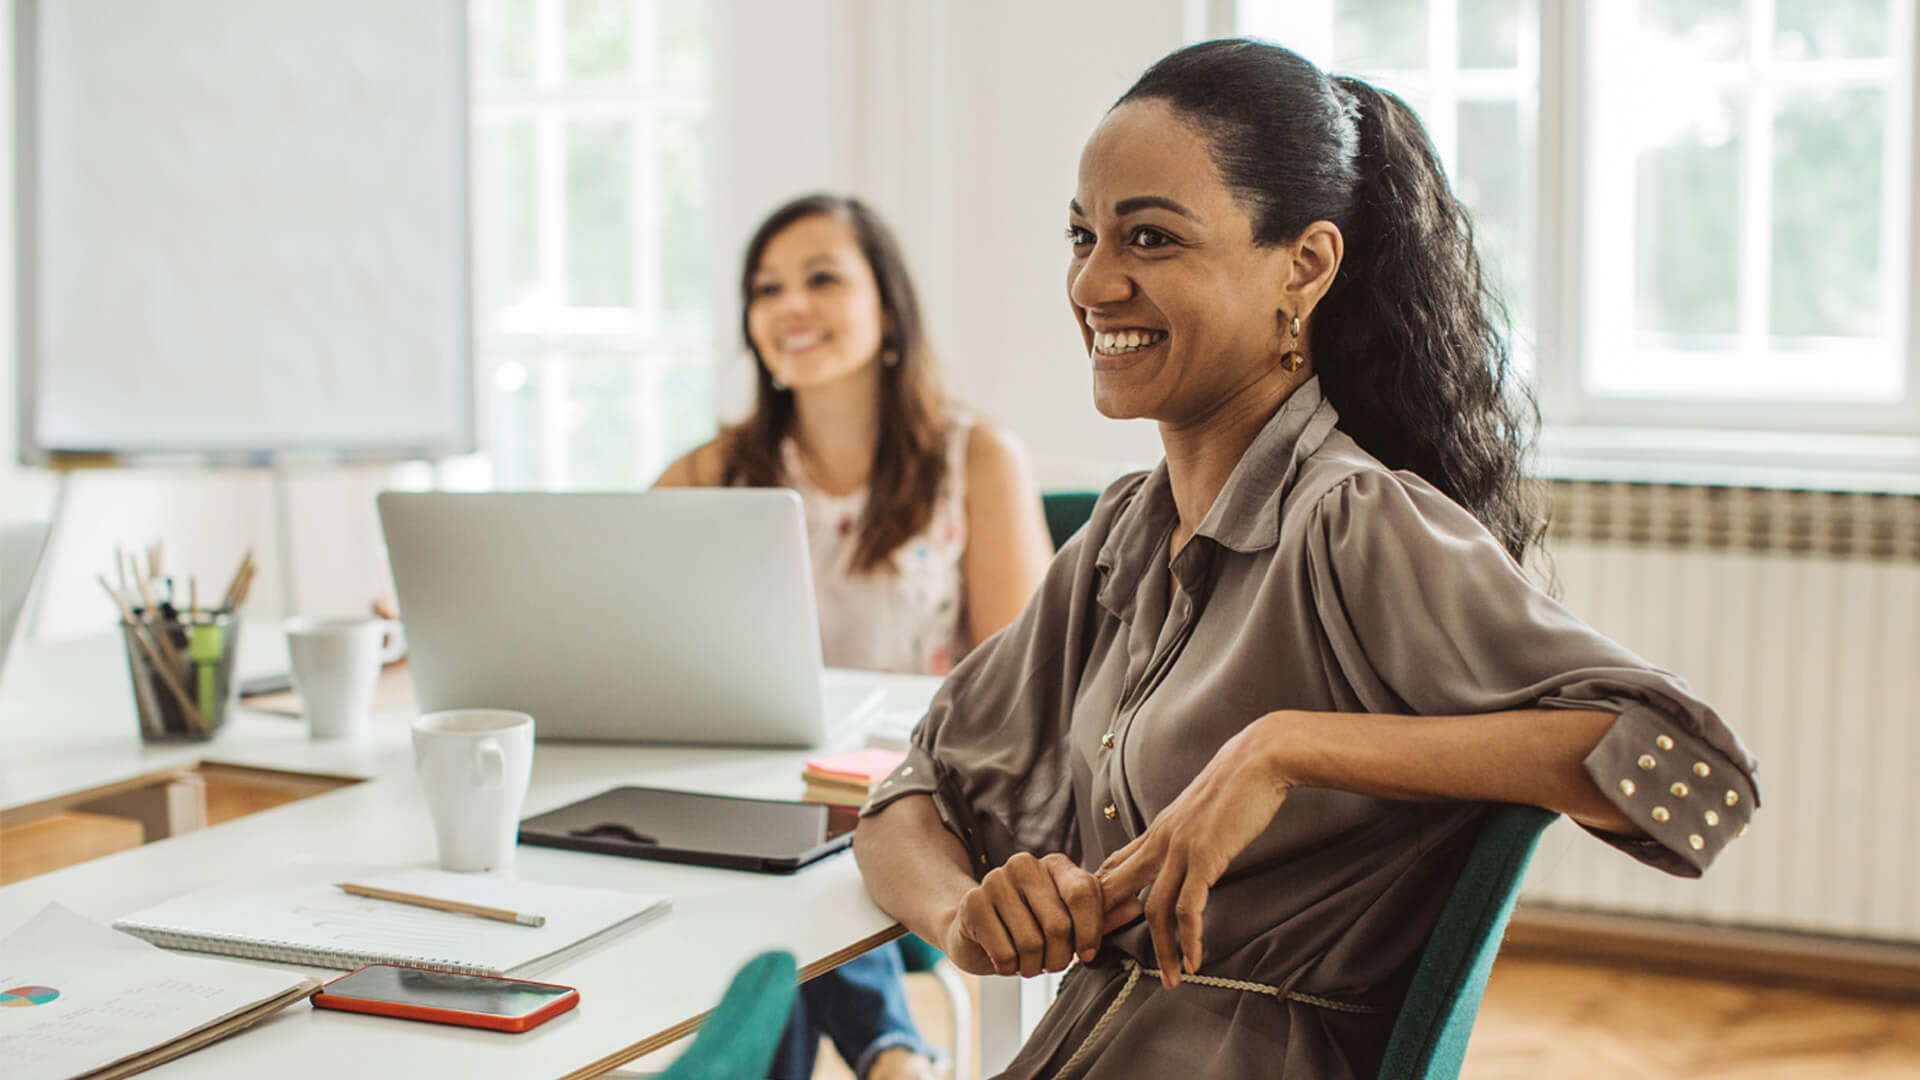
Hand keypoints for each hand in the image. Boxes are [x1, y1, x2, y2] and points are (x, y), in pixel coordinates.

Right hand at [936, 852, 1128, 976]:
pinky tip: (1005, 958)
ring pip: (1032, 943)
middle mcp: (1024, 864)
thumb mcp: (1070, 922)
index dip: (1089, 932)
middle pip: (1058, 924)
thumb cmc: (1030, 927)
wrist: (974, 930)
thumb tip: (1136, 907)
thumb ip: (1101, 916)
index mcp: (1055, 864)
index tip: (1087, 953)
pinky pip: (1005, 953)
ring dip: (1033, 966)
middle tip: (1050, 961)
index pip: (1083, 893)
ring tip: (1027, 960)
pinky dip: (1009, 967)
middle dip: (1059, 957)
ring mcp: (995, 880)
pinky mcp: (973, 903)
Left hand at [1095, 712, 1296, 987]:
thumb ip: (1188, 831)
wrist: (1259, 759)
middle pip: (1117, 888)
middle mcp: (1160, 840)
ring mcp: (1180, 849)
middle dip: (1104, 925)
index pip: (1114, 866)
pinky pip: (1189, 908)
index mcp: (1158, 829)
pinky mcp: (1205, 857)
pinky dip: (1188, 939)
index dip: (1100, 896)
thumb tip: (1190, 850)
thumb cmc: (1238, 783)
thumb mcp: (1201, 809)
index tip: (1096, 924)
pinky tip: (1193, 962)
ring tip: (1168, 979)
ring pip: (1154, 908)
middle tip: (1094, 955)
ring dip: (1160, 949)